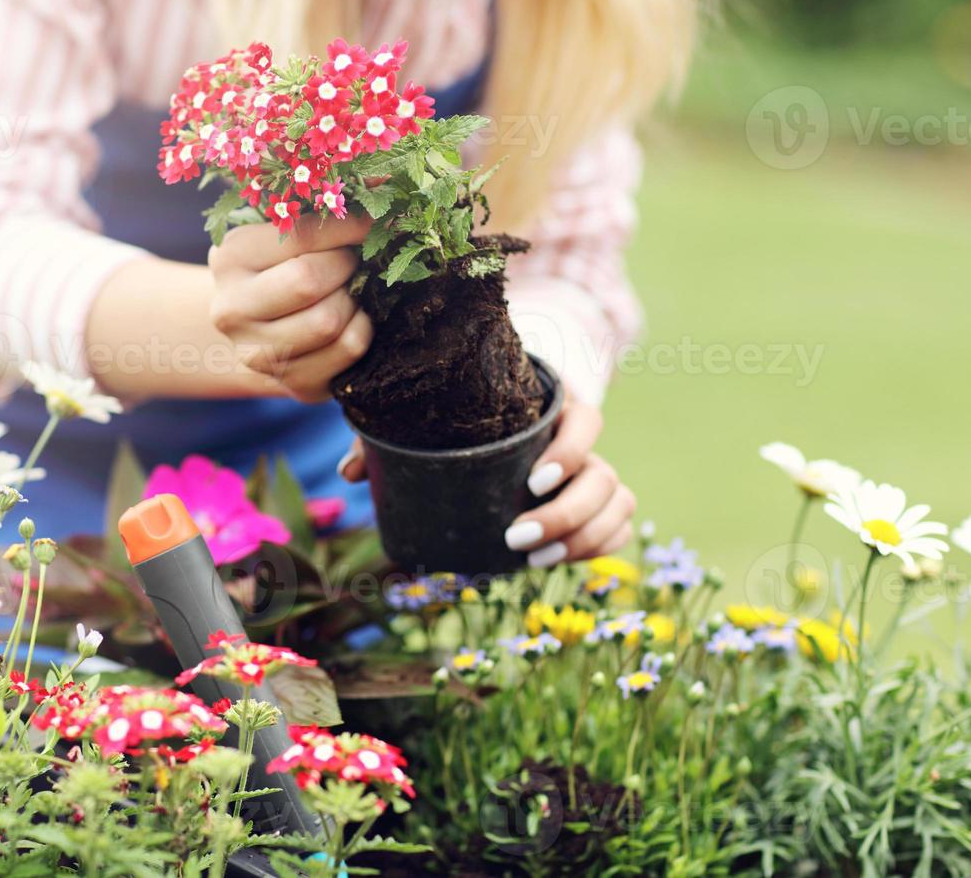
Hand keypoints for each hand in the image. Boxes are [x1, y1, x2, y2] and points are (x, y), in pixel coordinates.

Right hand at [208, 216, 374, 402]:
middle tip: (354, 261)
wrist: (259, 328)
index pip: (298, 235)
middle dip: (345, 266)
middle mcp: (231, 310)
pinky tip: (353, 318)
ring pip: (329, 321)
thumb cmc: (281, 266)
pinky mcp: (293, 384)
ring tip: (349, 291)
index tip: (377, 218)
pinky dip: (362, 329)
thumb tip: (382, 181)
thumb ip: (323, 208)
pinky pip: (348, 350)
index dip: (348, 224)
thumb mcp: (284, 232)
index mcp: (230, 259)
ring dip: (354, 300)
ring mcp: (258, 355)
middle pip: (308, 282)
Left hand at [336, 401, 635, 566]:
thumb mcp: (430, 421)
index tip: (535, 478)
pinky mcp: (600, 507)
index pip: (587, 418)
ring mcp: (595, 476)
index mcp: (552, 408)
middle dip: (567, 514)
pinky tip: (555, 562)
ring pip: (618, 504)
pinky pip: (620, 528)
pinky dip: (596, 548)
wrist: (499, 426)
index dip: (572, 449)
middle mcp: (582, 443)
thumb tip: (350, 473)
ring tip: (533, 559)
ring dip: (583, 538)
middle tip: (516, 539)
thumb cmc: (459, 420)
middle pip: (605, 476)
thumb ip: (391, 440)